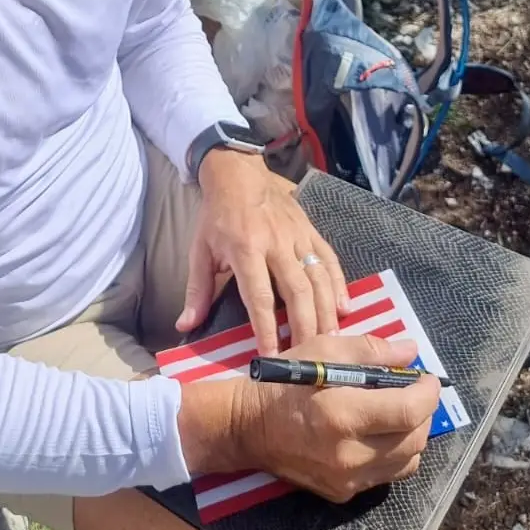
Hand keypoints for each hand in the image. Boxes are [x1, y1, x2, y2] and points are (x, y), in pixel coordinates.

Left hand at [178, 150, 347, 351]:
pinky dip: (339, 285)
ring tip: (330, 341)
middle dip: (305, 327)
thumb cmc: (216, 216)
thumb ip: (197, 290)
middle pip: (297, 291)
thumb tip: (185, 325)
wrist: (237, 173)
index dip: (266, 329)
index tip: (271, 356)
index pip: (259, 296)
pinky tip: (344, 308)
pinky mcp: (311, 230)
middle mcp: (276, 243)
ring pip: (318, 278)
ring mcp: (297, 236)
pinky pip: (330, 260)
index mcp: (245, 248)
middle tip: (309, 356)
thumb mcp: (200, 251)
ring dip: (326, 311)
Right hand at [178, 335, 440, 502]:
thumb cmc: (283, 381)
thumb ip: (370, 351)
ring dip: (411, 435)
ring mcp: (347, 480)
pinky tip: (376, 434)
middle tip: (412, 392)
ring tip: (397, 413)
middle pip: (414, 439)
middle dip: (422, 412)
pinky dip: (392, 453)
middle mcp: (350, 455)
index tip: (427, 377)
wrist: (246, 427)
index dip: (427, 393)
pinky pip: (385, 475)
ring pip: (407, 463)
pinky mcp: (343, 493)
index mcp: (343, 415)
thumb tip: (410, 352)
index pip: (408, 411)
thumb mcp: (322, 350)